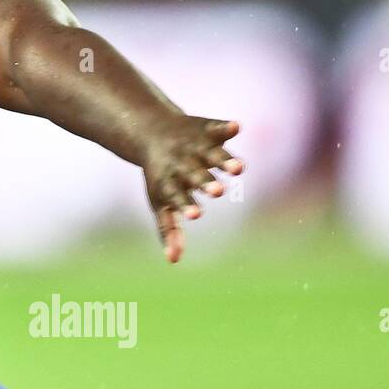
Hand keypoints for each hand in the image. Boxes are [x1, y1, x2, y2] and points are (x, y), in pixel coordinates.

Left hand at [140, 116, 244, 263]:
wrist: (149, 132)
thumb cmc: (159, 176)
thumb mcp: (160, 202)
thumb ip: (169, 229)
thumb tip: (173, 260)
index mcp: (169, 182)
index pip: (177, 196)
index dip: (186, 204)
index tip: (195, 215)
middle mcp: (182, 163)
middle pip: (194, 175)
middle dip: (205, 182)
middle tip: (217, 192)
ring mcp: (194, 146)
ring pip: (210, 154)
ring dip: (224, 160)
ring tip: (239, 169)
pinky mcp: (206, 130)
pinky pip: (216, 128)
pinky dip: (225, 128)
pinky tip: (236, 127)